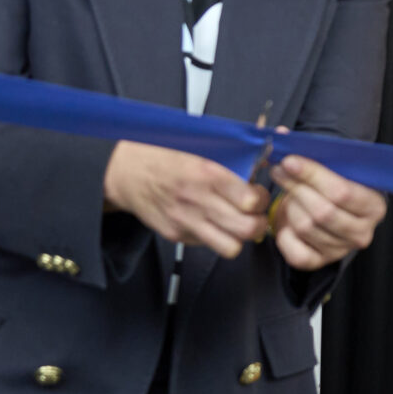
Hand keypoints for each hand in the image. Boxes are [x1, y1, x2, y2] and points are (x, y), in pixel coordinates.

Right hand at [104, 141, 267, 257]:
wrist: (126, 171)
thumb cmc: (166, 154)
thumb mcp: (201, 145)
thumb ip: (235, 155)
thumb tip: (266, 159)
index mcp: (206, 173)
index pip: (250, 200)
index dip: (261, 199)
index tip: (258, 194)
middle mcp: (197, 200)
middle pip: (247, 228)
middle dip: (257, 222)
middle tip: (253, 213)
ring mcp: (185, 221)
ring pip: (230, 247)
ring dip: (239, 237)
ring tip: (236, 223)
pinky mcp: (175, 235)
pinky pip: (207, 246)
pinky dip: (215, 237)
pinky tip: (212, 222)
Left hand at [268, 154, 387, 270]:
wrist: (329, 210)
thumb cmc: (333, 185)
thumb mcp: (333, 166)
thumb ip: (313, 150)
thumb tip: (282, 135)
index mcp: (374, 206)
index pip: (342, 192)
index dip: (313, 175)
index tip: (290, 160)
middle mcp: (363, 232)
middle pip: (323, 211)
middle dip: (296, 188)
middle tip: (279, 170)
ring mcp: (341, 250)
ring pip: (306, 228)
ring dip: (290, 206)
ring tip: (286, 192)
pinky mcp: (320, 262)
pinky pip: (296, 252)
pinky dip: (285, 234)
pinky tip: (287, 220)